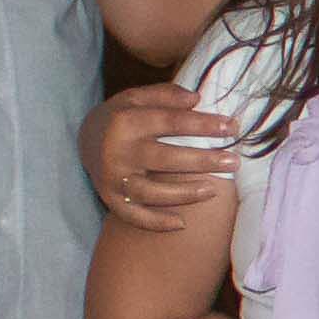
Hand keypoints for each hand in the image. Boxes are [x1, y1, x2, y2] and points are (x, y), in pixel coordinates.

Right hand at [86, 84, 236, 233]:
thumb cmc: (122, 117)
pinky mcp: (109, 199)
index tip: (231, 128)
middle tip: (233, 162)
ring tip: (213, 191)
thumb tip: (196, 98)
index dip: (203, 125)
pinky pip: (134, 216)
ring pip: (152, 192)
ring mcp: (113, 178)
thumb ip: (165, 94)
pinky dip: (156, 223)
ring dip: (184, 194)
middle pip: (166, 158)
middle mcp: (118, 151)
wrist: (84, 140)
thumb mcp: (136, 97)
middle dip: (203, 161)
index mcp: (126, 121)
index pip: (171, 122)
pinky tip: (182, 223)